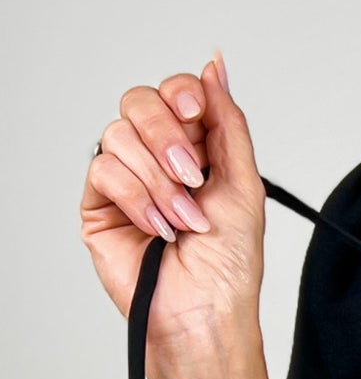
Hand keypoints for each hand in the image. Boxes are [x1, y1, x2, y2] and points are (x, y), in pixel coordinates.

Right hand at [80, 54, 266, 351]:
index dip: (183, 94)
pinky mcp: (99, 205)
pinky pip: (103, 170)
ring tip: (184, 219)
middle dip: (169, 136)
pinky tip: (158, 228)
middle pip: (140, 102)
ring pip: (120, 134)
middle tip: (193, 175)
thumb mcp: (244, 183)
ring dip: (159, 179)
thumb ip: (228, 121)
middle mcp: (157, 158)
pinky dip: (137, 198)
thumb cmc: (229, 265)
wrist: (203, 313)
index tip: (197, 113)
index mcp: (196, 148)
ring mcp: (126, 179)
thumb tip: (215, 65)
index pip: (176, 94)